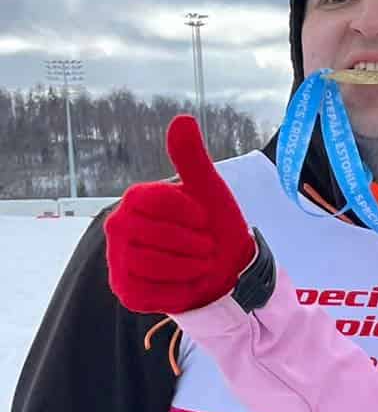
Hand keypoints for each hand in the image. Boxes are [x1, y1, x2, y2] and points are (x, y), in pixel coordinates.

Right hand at [104, 115, 253, 313]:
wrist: (226, 270)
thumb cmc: (214, 227)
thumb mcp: (209, 190)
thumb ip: (192, 159)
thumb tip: (182, 119)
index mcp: (136, 200)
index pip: (150, 199)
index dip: (184, 211)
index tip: (203, 217)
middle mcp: (118, 227)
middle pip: (151, 234)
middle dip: (191, 242)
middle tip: (207, 246)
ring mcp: (119, 260)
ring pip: (151, 264)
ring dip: (189, 266)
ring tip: (201, 263)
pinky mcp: (126, 291)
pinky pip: (151, 292)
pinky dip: (180, 290)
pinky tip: (189, 283)